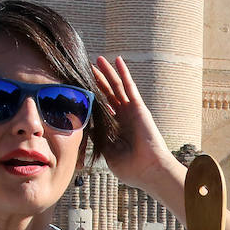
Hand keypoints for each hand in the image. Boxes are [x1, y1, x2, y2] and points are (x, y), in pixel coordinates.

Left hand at [91, 55, 178, 192]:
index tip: (80, 88)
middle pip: (108, 94)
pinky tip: (117, 60)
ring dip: (108, 72)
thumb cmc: (130, 168)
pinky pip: (129, 86)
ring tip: (97, 59)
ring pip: (116, 87)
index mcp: (117, 129)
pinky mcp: (138, 107)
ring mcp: (131, 111)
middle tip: (86, 67)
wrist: (148, 170)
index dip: (93, 97)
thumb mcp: (108, 152)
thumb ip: (98, 138)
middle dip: (97, 81)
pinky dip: (123, 73)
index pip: (103, 108)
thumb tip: (85, 126)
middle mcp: (124, 117)